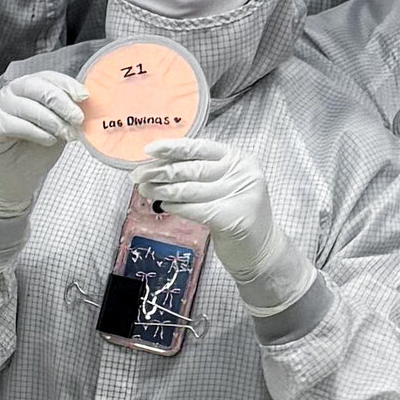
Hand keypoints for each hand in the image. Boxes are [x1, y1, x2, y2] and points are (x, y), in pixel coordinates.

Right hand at [0, 70, 85, 217]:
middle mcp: (9, 93)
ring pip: (25, 105)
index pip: (46, 77)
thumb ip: (66, 115)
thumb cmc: (35, 151)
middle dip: (60, 101)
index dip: (66, 84)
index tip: (84, 96)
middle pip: (35, 86)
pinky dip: (34, 131)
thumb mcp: (58, 129)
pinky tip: (48, 140)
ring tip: (66, 134)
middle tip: (77, 118)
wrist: (15, 180)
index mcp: (27, 88)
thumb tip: (85, 105)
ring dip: (51, 120)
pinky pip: (12, 124)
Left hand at [134, 137, 312, 315]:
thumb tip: (160, 165)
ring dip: (162, 189)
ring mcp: (240, 195)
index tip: (149, 150)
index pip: (201, 147)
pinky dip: (176, 207)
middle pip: (192, 168)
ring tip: (145, 189)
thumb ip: (202, 173)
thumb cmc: (236, 216)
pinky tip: (162, 205)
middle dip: (161, 171)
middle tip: (138, 175)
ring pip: (190, 189)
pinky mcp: (233, 218)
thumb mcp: (225, 186)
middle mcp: (242, 173)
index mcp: (239, 159)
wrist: (262, 252)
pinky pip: (195, 209)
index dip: (173, 147)